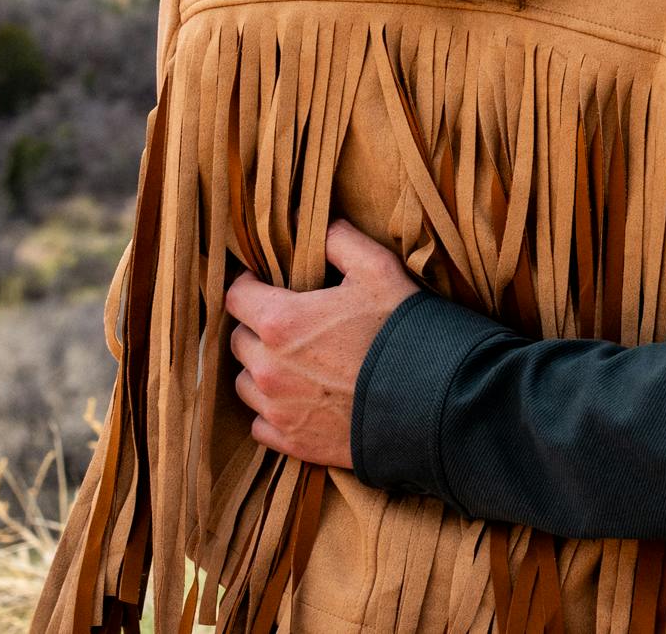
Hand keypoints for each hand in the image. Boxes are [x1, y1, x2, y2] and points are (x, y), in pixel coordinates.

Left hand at [228, 221, 420, 468]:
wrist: (430, 401)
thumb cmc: (403, 331)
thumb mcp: (379, 270)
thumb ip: (341, 241)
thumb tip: (322, 224)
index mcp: (280, 322)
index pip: (235, 296)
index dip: (249, 284)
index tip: (266, 283)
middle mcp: (267, 368)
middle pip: (238, 340)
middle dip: (258, 327)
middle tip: (292, 321)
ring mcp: (276, 409)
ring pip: (245, 383)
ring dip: (262, 369)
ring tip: (296, 361)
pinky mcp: (291, 441)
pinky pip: (261, 423)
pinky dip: (274, 410)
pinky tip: (302, 398)